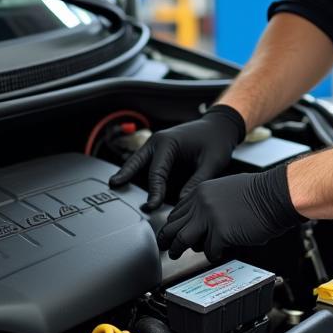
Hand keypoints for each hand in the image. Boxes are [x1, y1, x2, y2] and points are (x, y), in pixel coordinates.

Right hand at [108, 105, 246, 210]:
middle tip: (113, 186)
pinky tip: (131, 184)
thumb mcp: (212, 162)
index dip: (154, 192)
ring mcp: (156, 145)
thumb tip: (182, 201)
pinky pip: (145, 162)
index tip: (152, 206)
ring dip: (127, 173)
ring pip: (137, 161)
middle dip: (125, 175)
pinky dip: (137, 172)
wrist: (219, 126)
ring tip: (116, 187)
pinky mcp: (159, 151)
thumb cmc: (216, 141)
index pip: (156, 172)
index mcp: (168, 142)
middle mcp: (158, 141)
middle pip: (136, 161)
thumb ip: (196, 182)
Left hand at [156, 162, 305, 260]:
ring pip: (183, 239)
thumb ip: (209, 203)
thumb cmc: (258, 194)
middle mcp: (201, 203)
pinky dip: (214, 255)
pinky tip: (219, 253)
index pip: (178, 211)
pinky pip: (209, 251)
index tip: (171, 232)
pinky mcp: (220, 232)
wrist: (275, 195)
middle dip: (168, 239)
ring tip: (177, 255)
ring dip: (179, 250)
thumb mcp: (225, 189)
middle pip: (174, 225)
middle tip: (167, 248)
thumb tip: (200, 221)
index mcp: (201, 191)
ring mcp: (209, 217)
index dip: (173, 224)